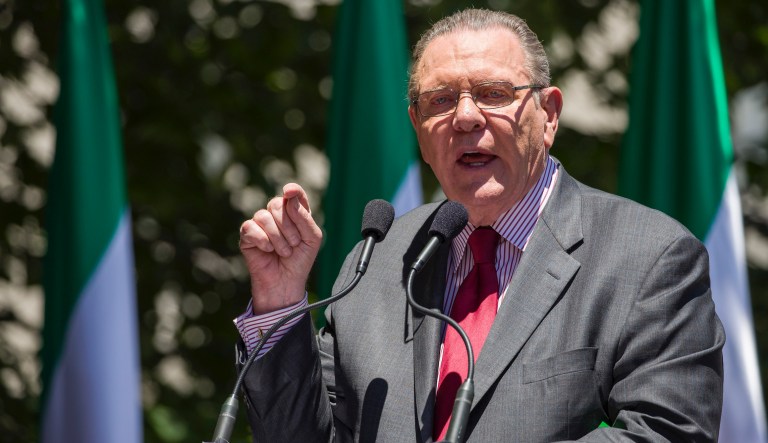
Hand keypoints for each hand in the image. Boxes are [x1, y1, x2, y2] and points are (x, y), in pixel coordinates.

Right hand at [239, 183, 321, 313]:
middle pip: (277, 204)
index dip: (292, 190)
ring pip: (263, 216)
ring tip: (284, 252)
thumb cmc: (300, 260)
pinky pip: (251, 228)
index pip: (293, 194)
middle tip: (294, 244)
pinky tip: (268, 251)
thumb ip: (304, 217)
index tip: (290, 192)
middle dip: (288, 226)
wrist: (286, 282)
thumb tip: (289, 196)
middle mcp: (276, 215)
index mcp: (294, 213)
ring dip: (278, 238)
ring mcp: (260, 224)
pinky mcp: (247, 235)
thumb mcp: (312, 239)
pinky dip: (263, 241)